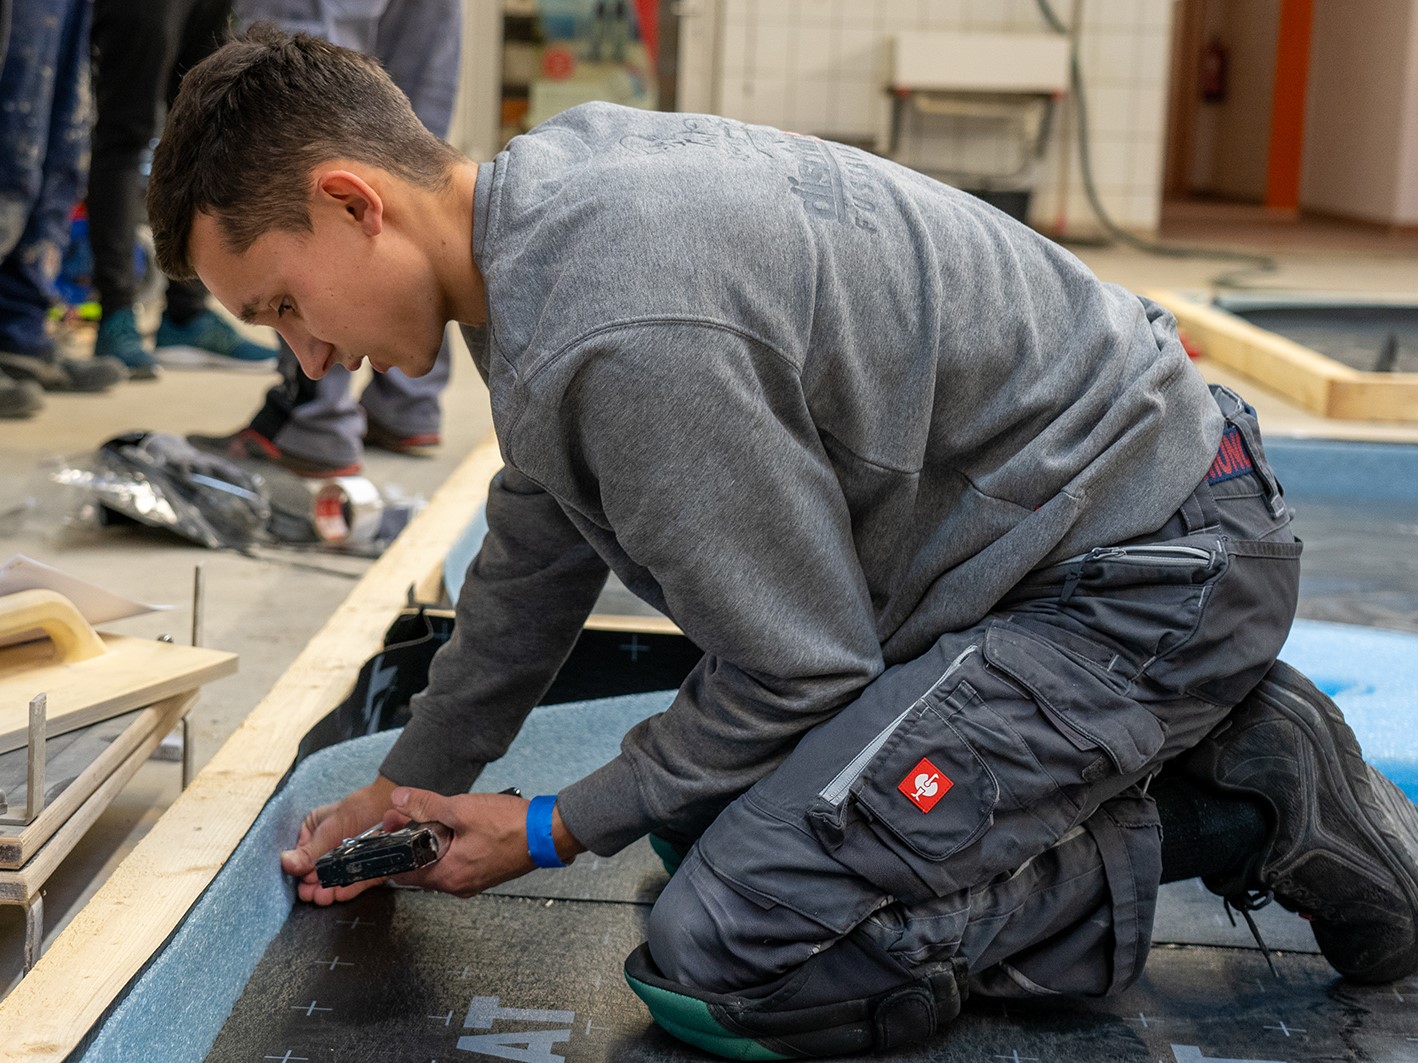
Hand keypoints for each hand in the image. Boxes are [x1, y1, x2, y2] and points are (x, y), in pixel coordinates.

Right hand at [281, 775, 397, 904]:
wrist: (392, 807)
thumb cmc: (359, 809)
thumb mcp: (329, 831)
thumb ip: (309, 851)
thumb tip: (286, 862)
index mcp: (314, 831)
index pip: (301, 856)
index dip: (301, 870)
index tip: (301, 881)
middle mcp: (328, 845)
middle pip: (317, 871)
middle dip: (313, 885)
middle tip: (310, 894)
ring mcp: (347, 857)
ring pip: (334, 878)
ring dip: (327, 891)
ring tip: (323, 897)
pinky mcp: (365, 865)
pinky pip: (354, 881)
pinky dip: (347, 889)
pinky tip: (339, 895)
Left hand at [384, 788, 585, 896]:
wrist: (549, 833)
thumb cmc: (512, 827)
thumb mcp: (461, 809)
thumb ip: (426, 805)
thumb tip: (401, 800)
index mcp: (448, 876)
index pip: (403, 873)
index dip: (393, 848)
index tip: (393, 827)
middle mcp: (459, 885)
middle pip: (421, 866)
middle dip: (414, 838)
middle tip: (413, 813)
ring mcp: (474, 880)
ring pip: (440, 861)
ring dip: (435, 839)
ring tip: (442, 814)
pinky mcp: (485, 872)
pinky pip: (459, 860)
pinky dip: (453, 843)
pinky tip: (461, 824)